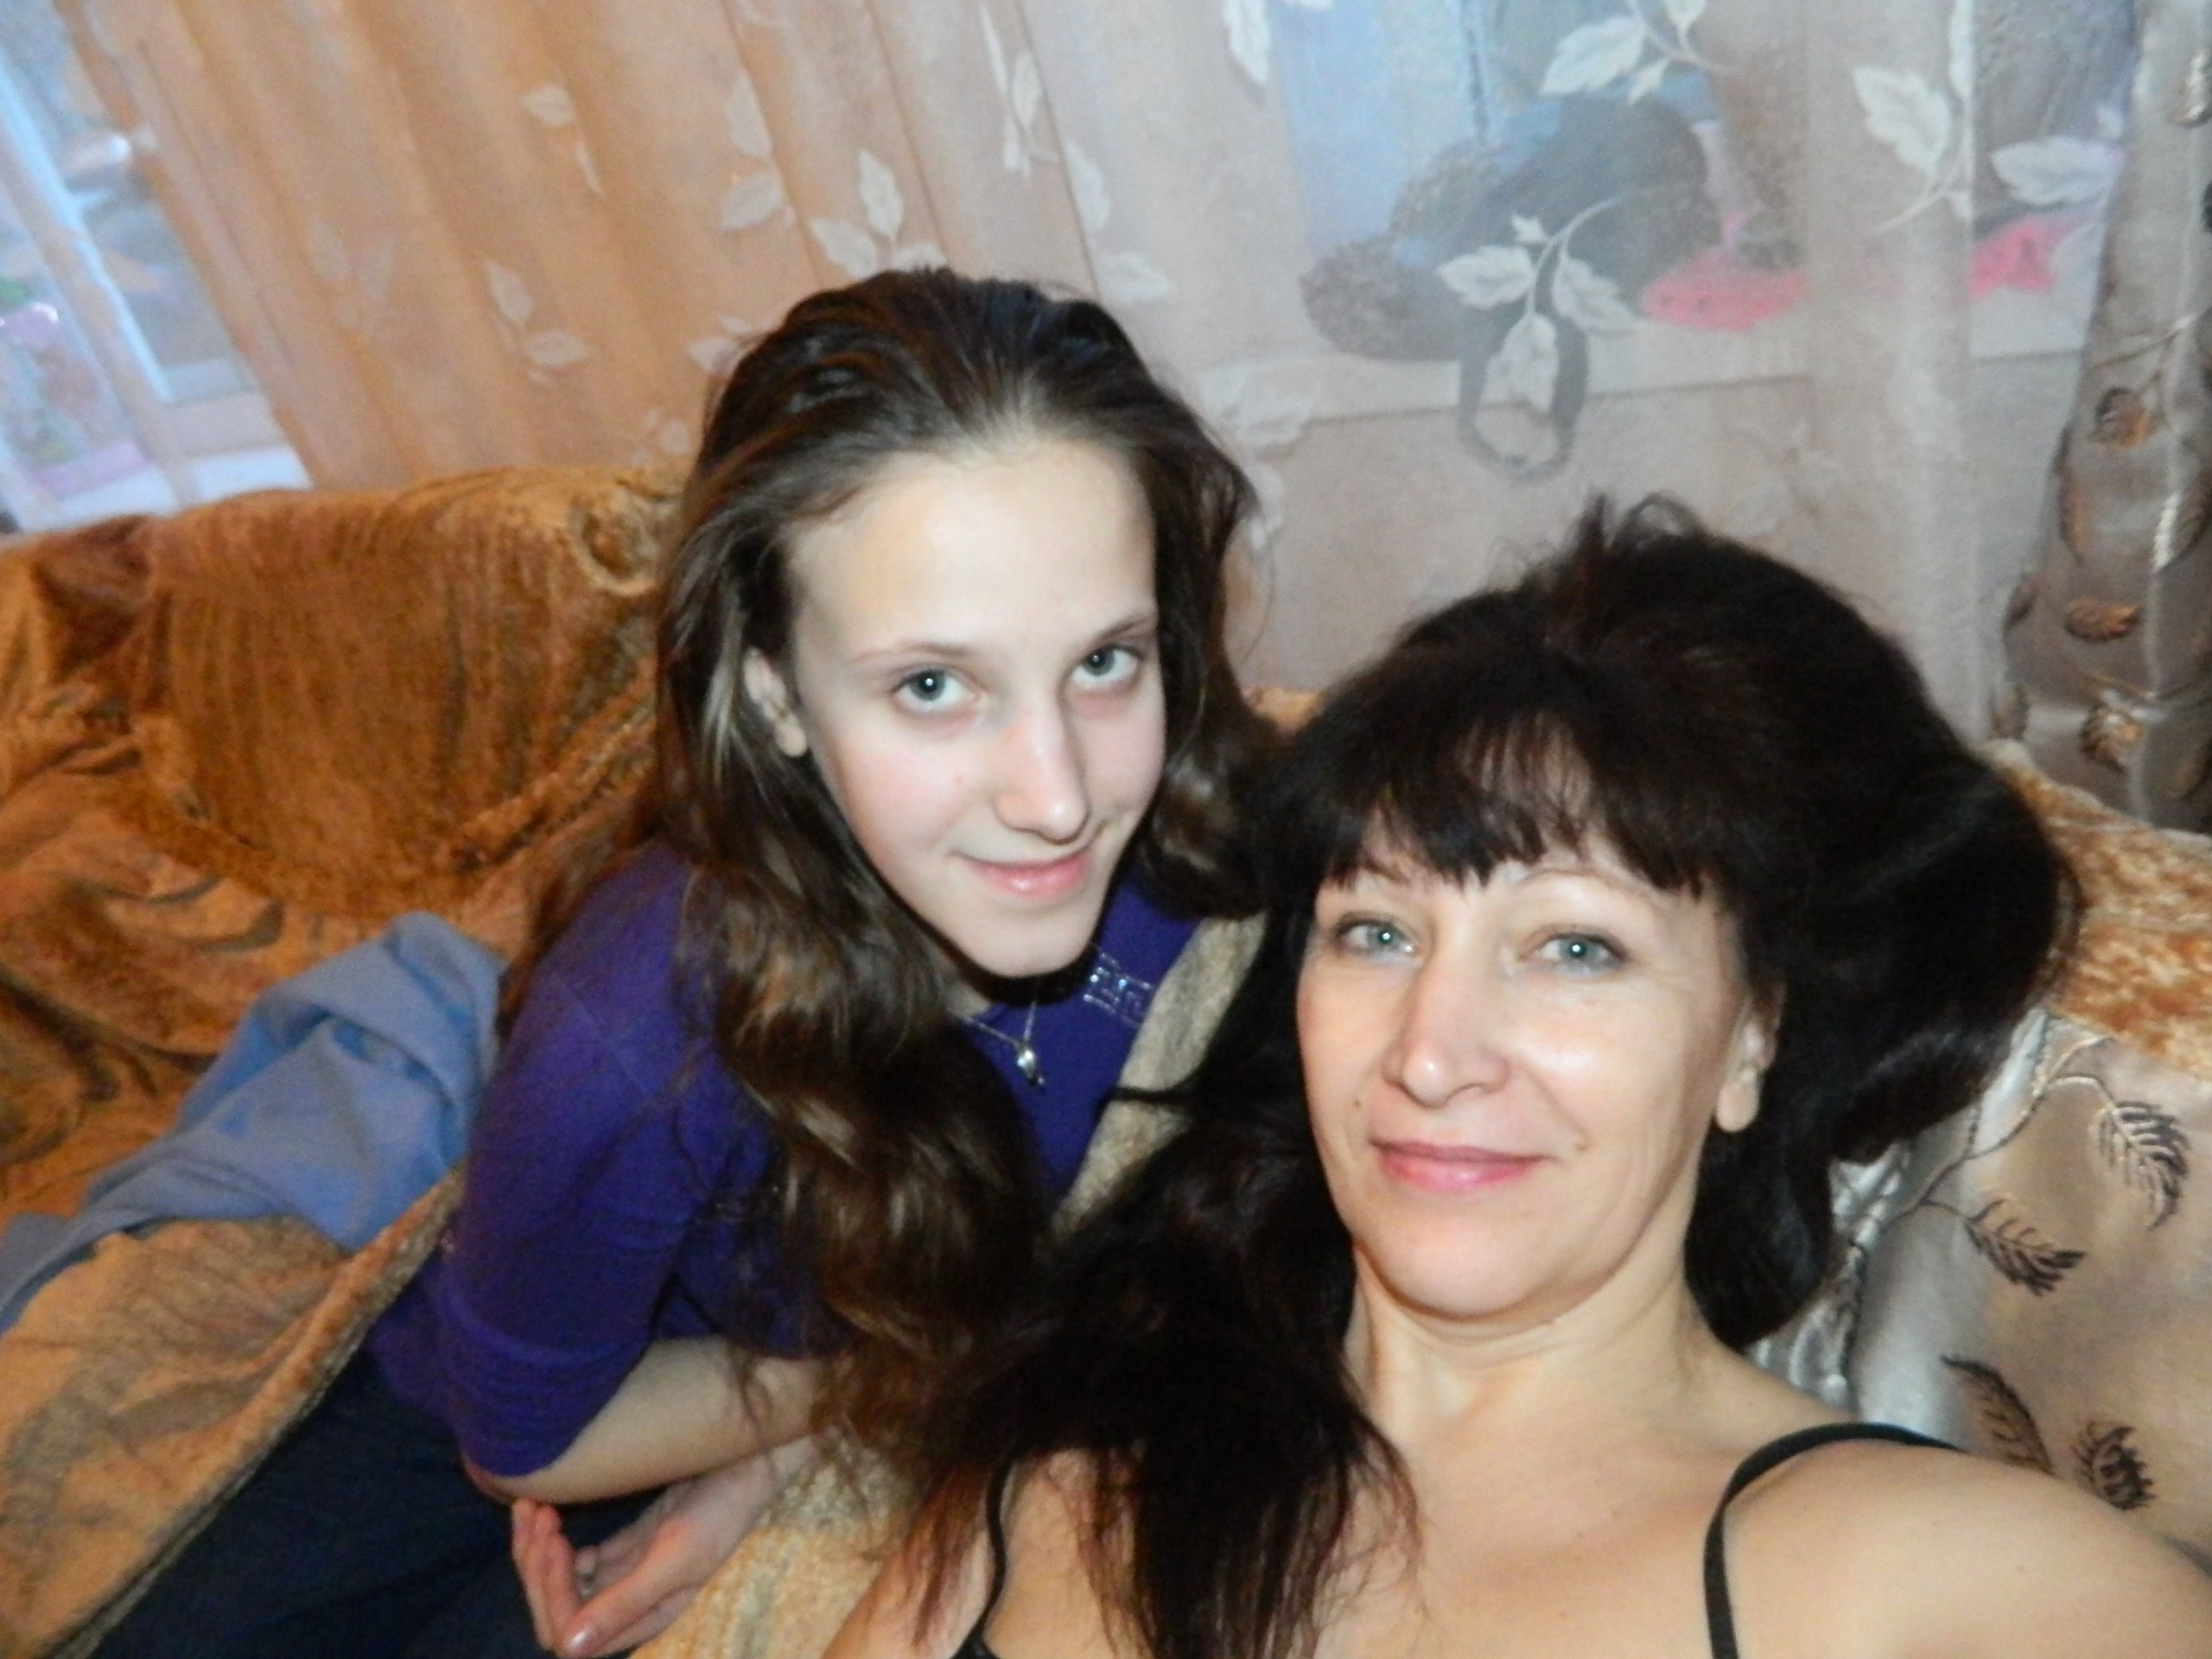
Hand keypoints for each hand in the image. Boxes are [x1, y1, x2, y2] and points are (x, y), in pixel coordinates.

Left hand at [512, 1439, 815, 1656]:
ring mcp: (627, 1573)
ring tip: (534, 1507)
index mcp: (644, 1619)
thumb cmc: (719, 1513)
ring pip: (563, 1580)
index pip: (572, 1635)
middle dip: (538, 1568)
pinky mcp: (628, 1545)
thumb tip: (568, 1649)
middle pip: (560, 1609)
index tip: (558, 1542)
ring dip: (539, 1550)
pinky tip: (549, 1508)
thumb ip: (625, 1603)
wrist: (746, 1463)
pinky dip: (555, 1537)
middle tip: (540, 1516)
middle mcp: (630, 1604)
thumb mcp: (677, 1558)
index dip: (553, 1596)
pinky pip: (578, 1557)